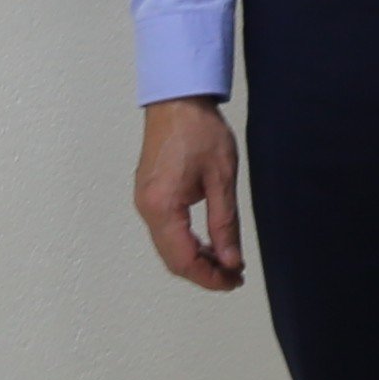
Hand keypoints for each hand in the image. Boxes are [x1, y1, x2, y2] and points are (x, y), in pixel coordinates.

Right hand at [131, 97, 242, 290]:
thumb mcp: (221, 179)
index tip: (234, 281)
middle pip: (172, 260)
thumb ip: (224, 224)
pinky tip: (207, 242)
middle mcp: (147, 208)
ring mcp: (144, 201)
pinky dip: (185, 244)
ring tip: (225, 262)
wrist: (177, 98)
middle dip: (203, 273)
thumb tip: (230, 261)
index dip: (210, 278)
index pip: (184, 260)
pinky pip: (164, 232)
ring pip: (167, 248)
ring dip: (195, 260)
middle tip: (234, 276)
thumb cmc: (199, 130)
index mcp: (162, 206)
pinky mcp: (148, 194)